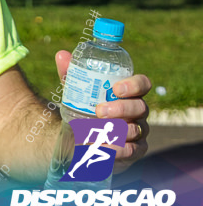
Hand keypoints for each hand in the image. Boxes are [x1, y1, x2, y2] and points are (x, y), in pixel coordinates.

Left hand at [56, 50, 150, 170]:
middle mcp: (138, 111)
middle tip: (99, 111)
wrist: (81, 136)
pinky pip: (133, 150)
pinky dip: (117, 149)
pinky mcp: (136, 150)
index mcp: (128, 93)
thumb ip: (70, 73)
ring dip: (116, 130)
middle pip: (140, 107)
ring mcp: (139, 131)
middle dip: (121, 109)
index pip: (142, 84)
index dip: (134, 85)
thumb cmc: (84, 106)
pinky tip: (102, 146)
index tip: (115, 88)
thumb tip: (62, 54)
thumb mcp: (76, 90)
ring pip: (136, 130)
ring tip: (96, 130)